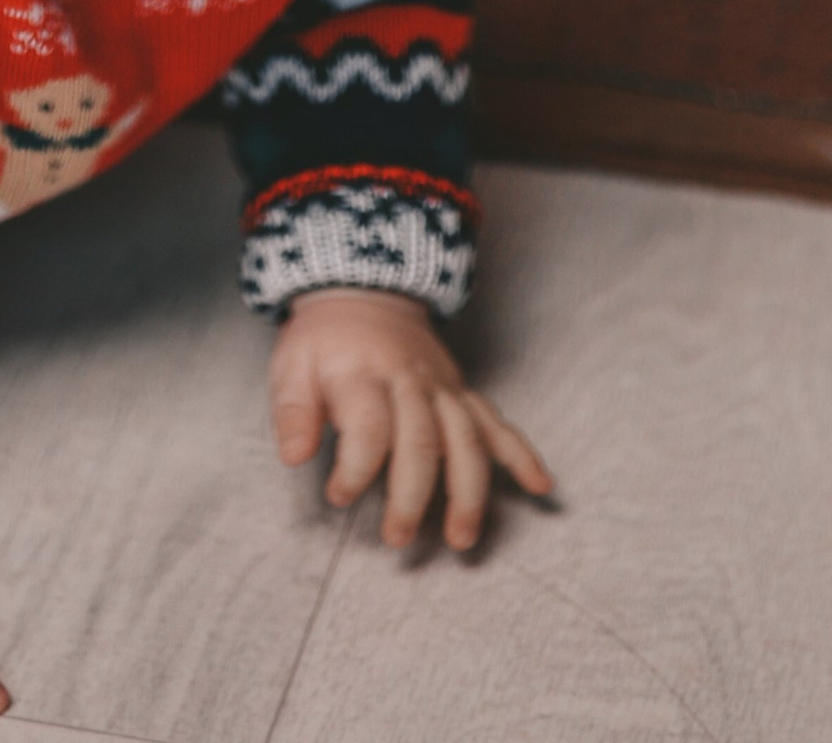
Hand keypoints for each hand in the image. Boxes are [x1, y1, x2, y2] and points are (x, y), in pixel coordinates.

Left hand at [270, 288, 553, 552]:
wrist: (364, 292)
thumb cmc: (324, 342)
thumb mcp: (291, 365)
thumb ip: (293, 411)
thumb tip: (294, 456)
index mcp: (363, 374)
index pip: (369, 424)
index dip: (356, 466)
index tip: (338, 496)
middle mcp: (410, 381)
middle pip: (422, 438)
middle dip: (414, 494)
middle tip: (397, 540)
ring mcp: (442, 387)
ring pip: (466, 437)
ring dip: (468, 490)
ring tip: (462, 538)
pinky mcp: (461, 392)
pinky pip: (497, 423)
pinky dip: (521, 455)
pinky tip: (540, 487)